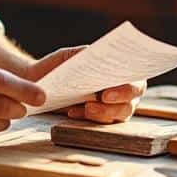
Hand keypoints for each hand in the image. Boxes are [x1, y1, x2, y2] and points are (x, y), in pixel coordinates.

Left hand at [22, 47, 145, 124]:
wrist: (39, 82)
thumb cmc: (59, 66)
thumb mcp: (68, 55)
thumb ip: (82, 54)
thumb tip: (92, 54)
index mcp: (120, 69)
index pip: (136, 76)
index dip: (129, 84)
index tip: (111, 88)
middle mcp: (122, 88)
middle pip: (133, 96)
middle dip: (120, 98)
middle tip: (104, 97)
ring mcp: (114, 106)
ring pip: (121, 113)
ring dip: (104, 112)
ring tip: (86, 108)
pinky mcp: (102, 119)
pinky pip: (104, 123)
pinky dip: (90, 119)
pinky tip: (73, 112)